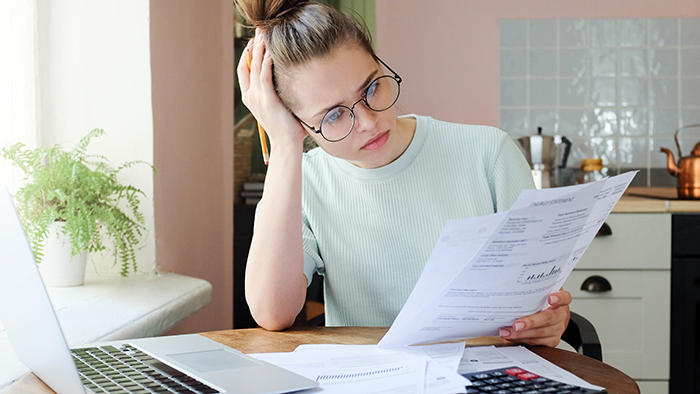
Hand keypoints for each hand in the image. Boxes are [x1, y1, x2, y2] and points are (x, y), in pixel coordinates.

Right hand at [236, 29, 306, 147]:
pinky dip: (266, 63)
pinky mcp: (267, 99)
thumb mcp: (279, 107)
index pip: (244, 71)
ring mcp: (257, 97)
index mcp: (251, 98)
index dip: (247, 55)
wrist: (286, 144)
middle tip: (258, 32)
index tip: (254, 43)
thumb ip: (279, 93)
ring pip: (255, 67)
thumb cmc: (287, 128)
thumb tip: (290, 81)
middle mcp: (250, 96)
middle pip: (247, 65)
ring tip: (264, 36)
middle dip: (252, 47)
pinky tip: (271, 53)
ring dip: (259, 50)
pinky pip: (264, 76)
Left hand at [499, 289, 571, 346]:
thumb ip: (535, 290)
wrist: (556, 318)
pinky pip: (536, 342)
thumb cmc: (545, 303)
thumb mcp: (543, 293)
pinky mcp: (552, 340)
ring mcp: (558, 329)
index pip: (564, 298)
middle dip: (530, 322)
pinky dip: (522, 340)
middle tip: (516, 324)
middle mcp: (561, 315)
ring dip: (521, 334)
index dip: (559, 298)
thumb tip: (514, 286)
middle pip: (548, 319)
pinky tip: (512, 337)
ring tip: (506, 332)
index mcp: (561, 301)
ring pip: (540, 333)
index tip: (550, 298)